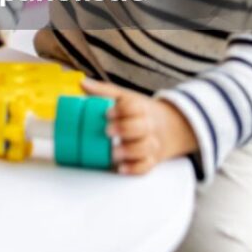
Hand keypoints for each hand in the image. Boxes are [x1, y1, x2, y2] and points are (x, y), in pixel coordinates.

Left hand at [81, 81, 197, 174]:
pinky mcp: (151, 159)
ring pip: (146, 147)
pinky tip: (122, 168)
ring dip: (129, 150)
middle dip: (125, 129)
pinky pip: (147, 166)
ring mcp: (151, 143)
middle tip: (107, 131)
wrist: (169, 126)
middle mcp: (148, 125)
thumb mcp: (124, 98)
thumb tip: (82, 83)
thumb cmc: (139, 112)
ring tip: (113, 153)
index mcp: (141, 108)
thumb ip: (104, 91)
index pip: (135, 107)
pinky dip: (135, 168)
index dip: (122, 110)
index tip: (107, 113)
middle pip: (142, 127)